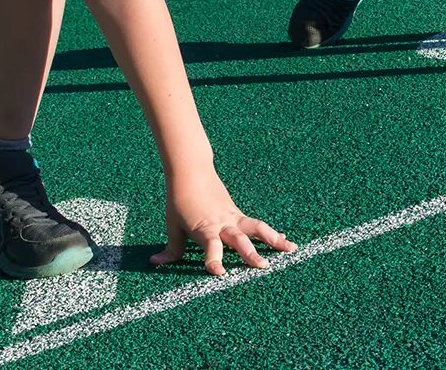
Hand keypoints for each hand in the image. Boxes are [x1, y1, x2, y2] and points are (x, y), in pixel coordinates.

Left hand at [150, 169, 295, 274]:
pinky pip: (256, 225)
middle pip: (238, 239)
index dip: (213, 259)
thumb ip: (171, 249)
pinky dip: (271, 234)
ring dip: (272, 239)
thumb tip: (155, 262)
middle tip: (262, 267)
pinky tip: (284, 241)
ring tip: (290, 249)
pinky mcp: (238, 215)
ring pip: (255, 228)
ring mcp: (233, 218)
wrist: (191, 172)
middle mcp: (222, 224)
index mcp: (204, 228)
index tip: (218, 272)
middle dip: (250, 253)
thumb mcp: (172, 226)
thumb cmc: (179, 200)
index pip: (210, 246)